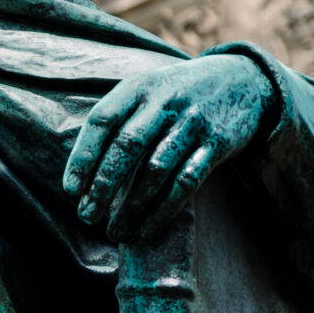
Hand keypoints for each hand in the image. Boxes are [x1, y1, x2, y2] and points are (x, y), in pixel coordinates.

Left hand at [61, 54, 272, 241]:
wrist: (242, 80)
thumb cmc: (176, 95)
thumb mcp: (146, 92)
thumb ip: (118, 121)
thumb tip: (82, 175)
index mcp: (138, 87)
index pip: (102, 120)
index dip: (83, 156)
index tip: (71, 190)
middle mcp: (165, 100)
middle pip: (127, 146)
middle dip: (103, 186)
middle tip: (87, 216)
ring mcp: (193, 121)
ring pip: (157, 168)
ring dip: (133, 205)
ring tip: (117, 232)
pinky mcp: (218, 142)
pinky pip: (188, 180)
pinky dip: (165, 209)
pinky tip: (149, 229)